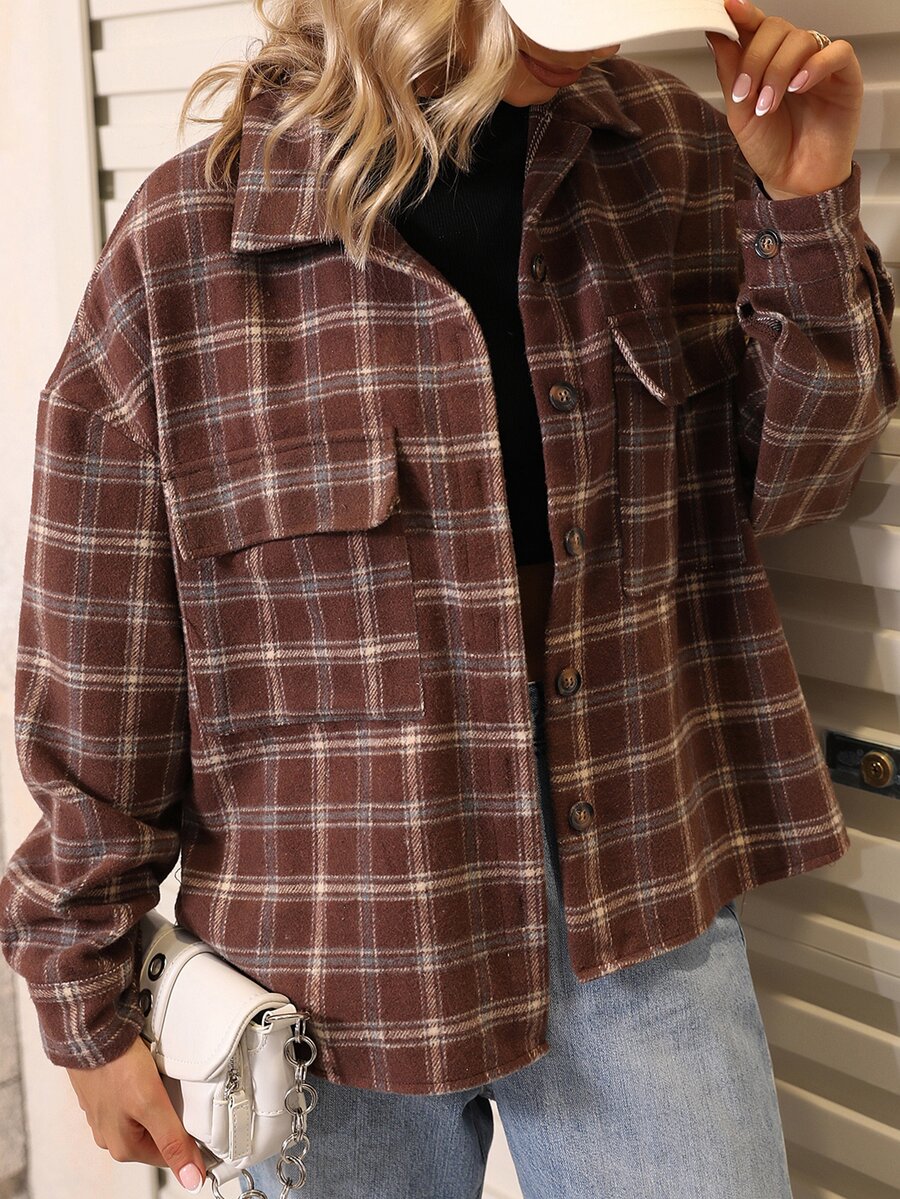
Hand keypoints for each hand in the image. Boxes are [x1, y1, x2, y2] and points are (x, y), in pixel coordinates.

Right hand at [66, 1034, 207, 1192]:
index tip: (207, 1126)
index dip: (191, 1143)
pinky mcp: (105, 1094)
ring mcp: (106, 1114)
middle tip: (182, 1094)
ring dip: (158, 1101)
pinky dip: (144, 1088)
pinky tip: (148, 1073)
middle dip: (172, 1117)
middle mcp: (110, 1136)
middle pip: (157, 1136)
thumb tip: (192, 1179)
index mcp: (123, 1147)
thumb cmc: (116, 1066)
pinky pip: (132, 1099)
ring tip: (164, 1081)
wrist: (90, 1032)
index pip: (169, 1156)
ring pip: (144, 1116)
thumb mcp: (152, 1105)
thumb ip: (173, 1142)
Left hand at [706, 0, 862, 198]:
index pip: (756, 27)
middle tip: (747, 94)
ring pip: (802, 39)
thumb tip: (716, 34)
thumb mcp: (740, 112)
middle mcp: (793, 57)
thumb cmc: (770, 148)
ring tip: (769, 105)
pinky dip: (815, 66)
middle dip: (756, 58)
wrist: (794, 181)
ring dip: (779, 71)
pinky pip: (836, 52)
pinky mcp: (845, 76)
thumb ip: (731, 72)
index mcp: (766, 62)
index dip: (743, 15)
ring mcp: (820, 64)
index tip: (728, 9)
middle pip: (776, 28)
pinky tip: (799, 86)